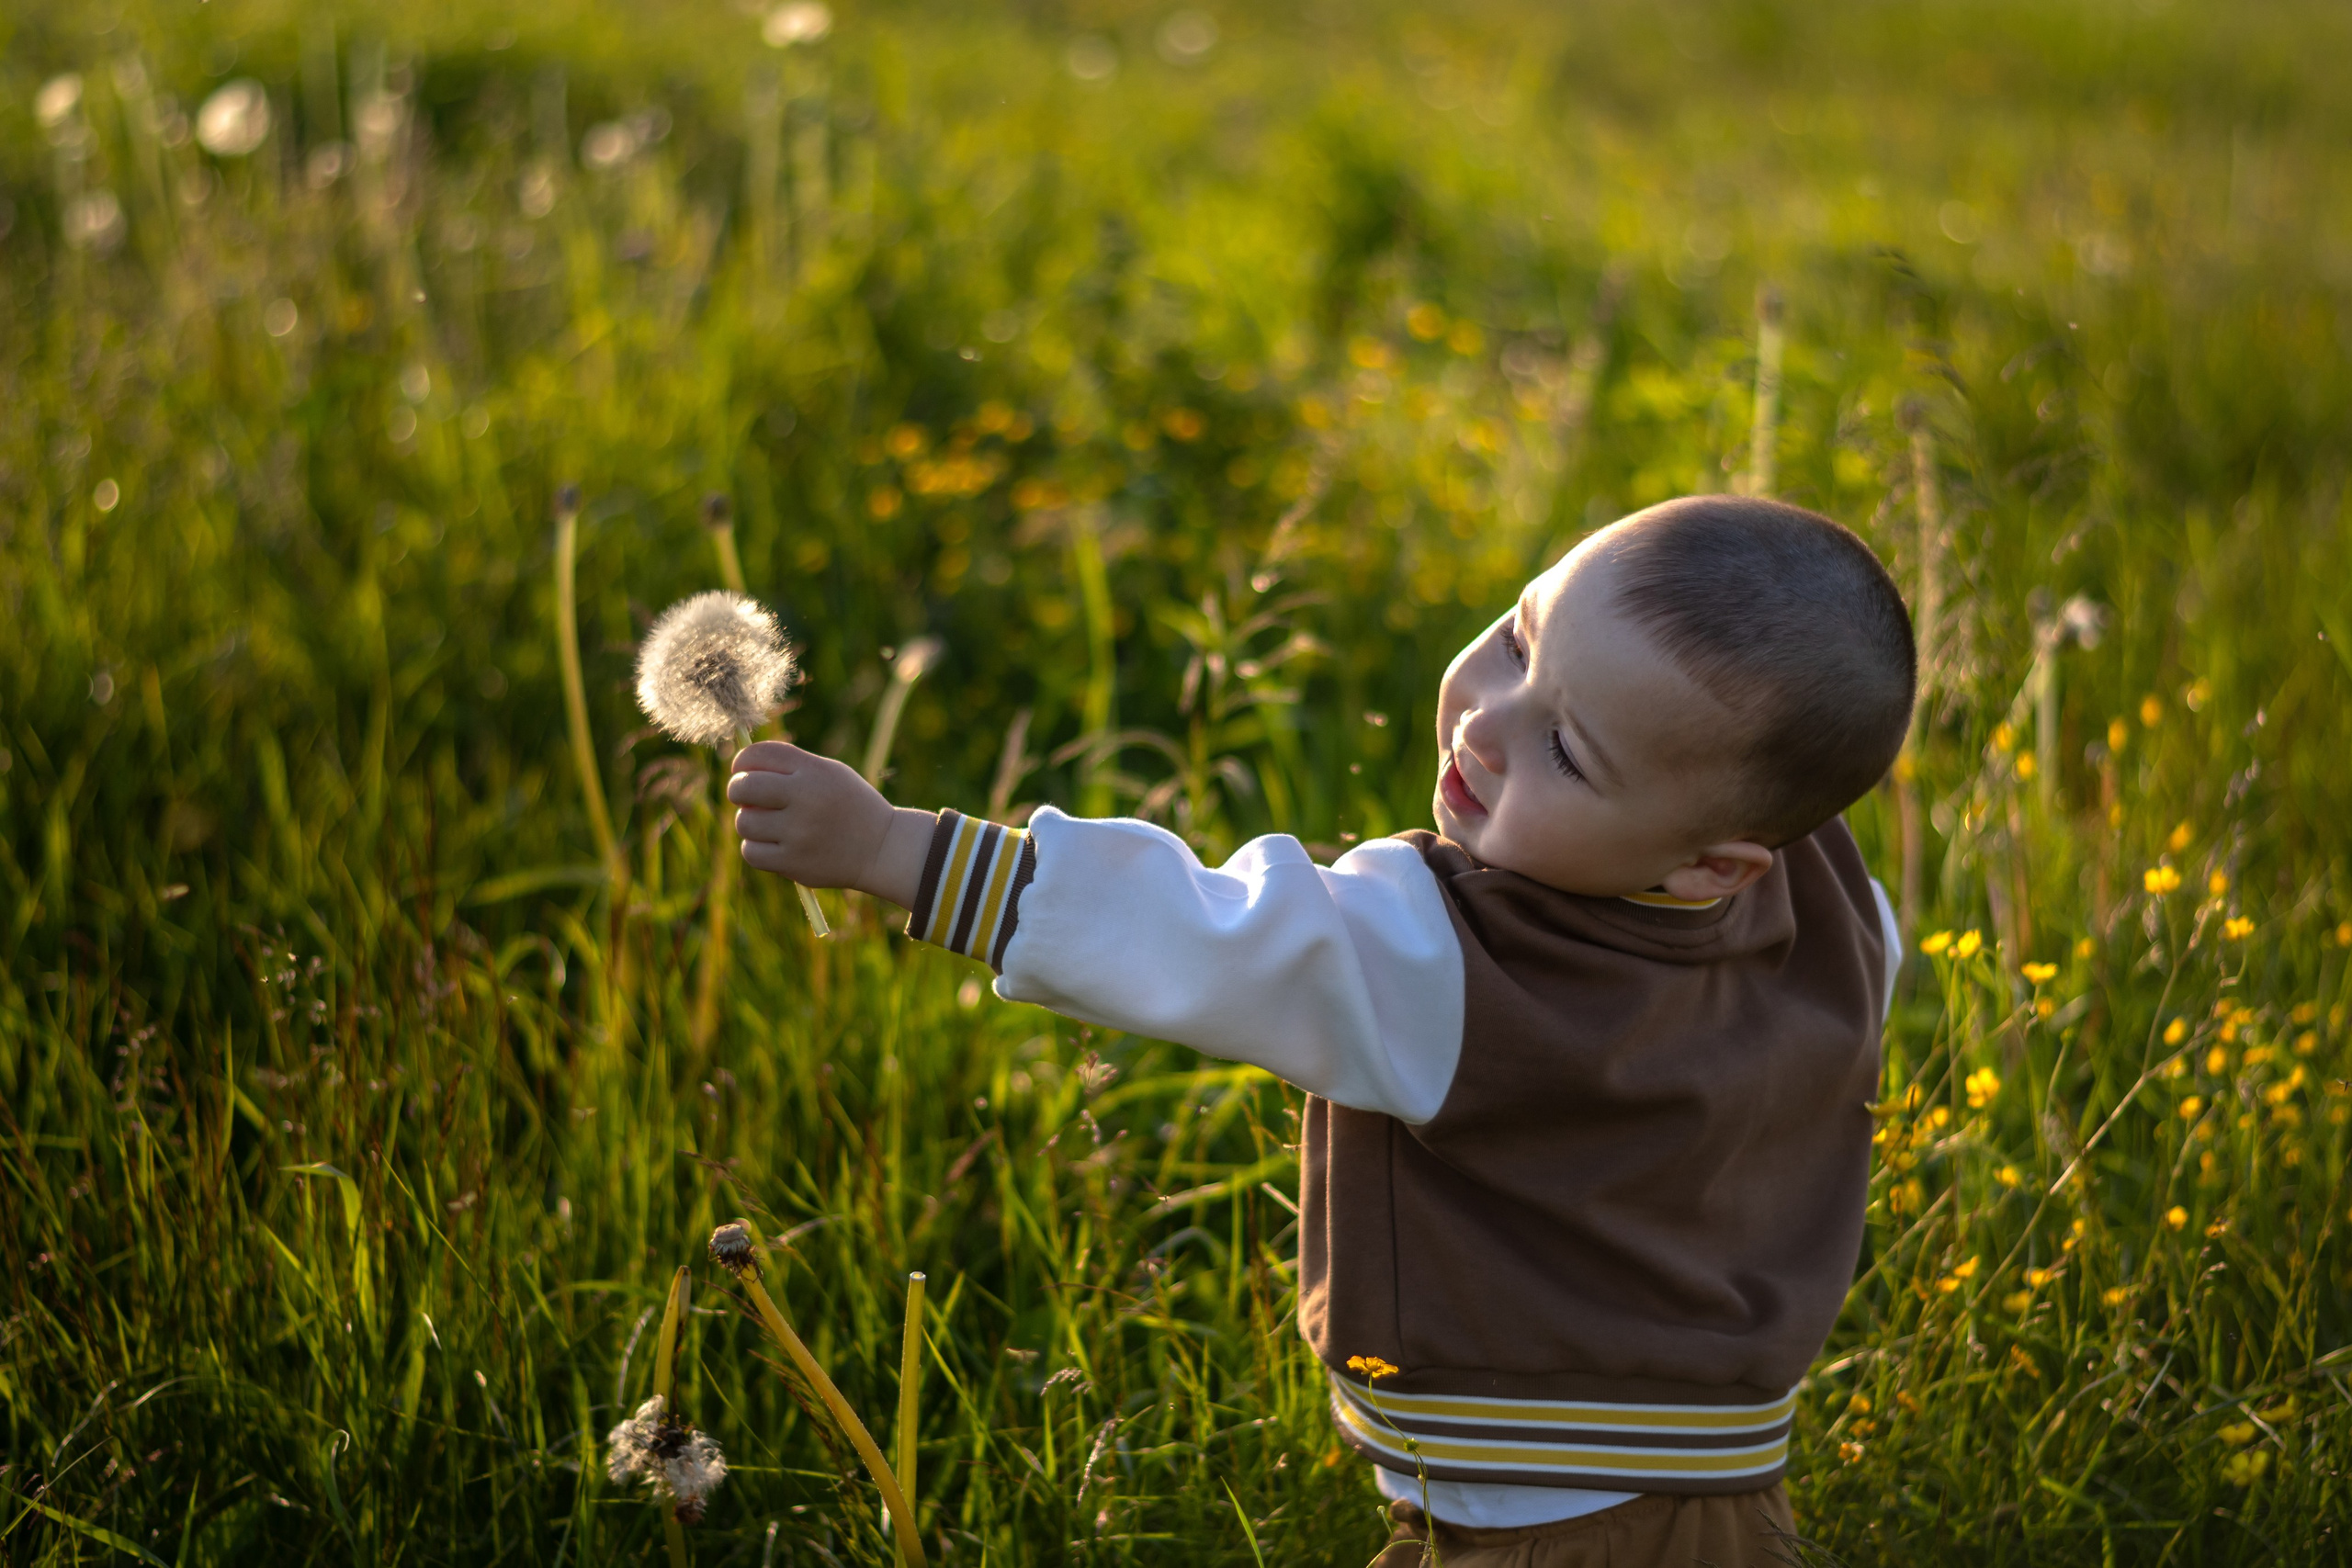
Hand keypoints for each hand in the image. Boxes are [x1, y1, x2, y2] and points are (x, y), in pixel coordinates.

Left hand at [726, 742, 934, 908]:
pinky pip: (751, 852)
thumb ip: (789, 767)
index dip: (742, 760)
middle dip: (737, 790)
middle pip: (743, 787)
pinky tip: (774, 845)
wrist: (882, 848)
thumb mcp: (829, 773)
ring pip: (744, 822)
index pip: (759, 754)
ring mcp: (800, 833)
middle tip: (746, 797)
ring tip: (770, 824)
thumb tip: (738, 768)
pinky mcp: (795, 863)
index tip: (743, 769)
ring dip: (750, 822)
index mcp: (815, 770)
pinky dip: (756, 848)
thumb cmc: (848, 806)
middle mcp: (807, 798)